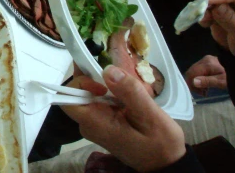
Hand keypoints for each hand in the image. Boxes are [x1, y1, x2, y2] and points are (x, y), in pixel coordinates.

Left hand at [64, 66, 186, 171]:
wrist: (165, 163)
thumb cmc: (160, 145)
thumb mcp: (151, 117)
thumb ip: (130, 93)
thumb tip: (108, 70)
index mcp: (96, 124)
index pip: (69, 100)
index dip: (80, 84)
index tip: (103, 82)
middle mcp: (90, 123)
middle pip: (80, 92)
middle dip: (97, 78)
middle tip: (121, 77)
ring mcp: (96, 122)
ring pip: (90, 94)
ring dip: (107, 85)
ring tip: (129, 87)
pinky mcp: (103, 121)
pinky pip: (100, 100)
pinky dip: (112, 92)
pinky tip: (129, 96)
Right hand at [185, 55, 226, 95]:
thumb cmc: (233, 77)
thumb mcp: (222, 82)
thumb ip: (208, 81)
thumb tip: (194, 82)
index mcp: (207, 64)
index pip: (192, 73)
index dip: (191, 84)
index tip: (198, 93)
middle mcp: (204, 59)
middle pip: (192, 71)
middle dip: (193, 83)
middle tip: (202, 93)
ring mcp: (206, 59)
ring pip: (194, 71)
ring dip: (196, 81)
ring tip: (205, 90)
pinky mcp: (208, 61)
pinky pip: (199, 70)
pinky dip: (200, 78)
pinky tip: (206, 84)